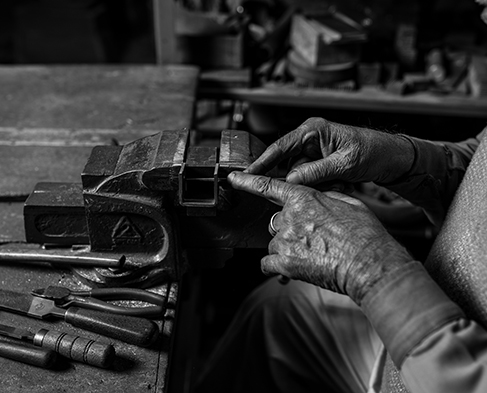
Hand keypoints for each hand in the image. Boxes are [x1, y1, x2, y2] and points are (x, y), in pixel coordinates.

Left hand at [228, 172, 413, 304]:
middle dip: (289, 230)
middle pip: (276, 222)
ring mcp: (285, 240)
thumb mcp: (349, 203)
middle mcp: (289, 217)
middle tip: (312, 240)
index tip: (234, 179)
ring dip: (287, 249)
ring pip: (274, 243)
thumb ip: (326, 197)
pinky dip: (276, 267)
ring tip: (312, 256)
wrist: (369, 263)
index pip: (268, 187)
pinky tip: (292, 269)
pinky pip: (267, 263)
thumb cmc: (364, 234)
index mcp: (304, 198)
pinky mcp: (284, 263)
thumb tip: (318, 198)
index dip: (248, 181)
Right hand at [245, 117, 413, 186]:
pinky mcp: (318, 161)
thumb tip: (292, 181)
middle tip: (312, 185)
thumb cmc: (371, 151)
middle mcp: (309, 138)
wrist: (389, 157)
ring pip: (298, 174)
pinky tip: (339, 183)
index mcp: (313, 130)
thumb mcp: (344, 163)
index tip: (247, 173)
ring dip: (314, 183)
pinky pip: (308, 177)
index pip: (279, 146)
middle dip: (298, 179)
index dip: (262, 161)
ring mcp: (313, 150)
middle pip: (287, 164)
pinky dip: (320, 184)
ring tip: (339, 182)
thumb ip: (316, 172)